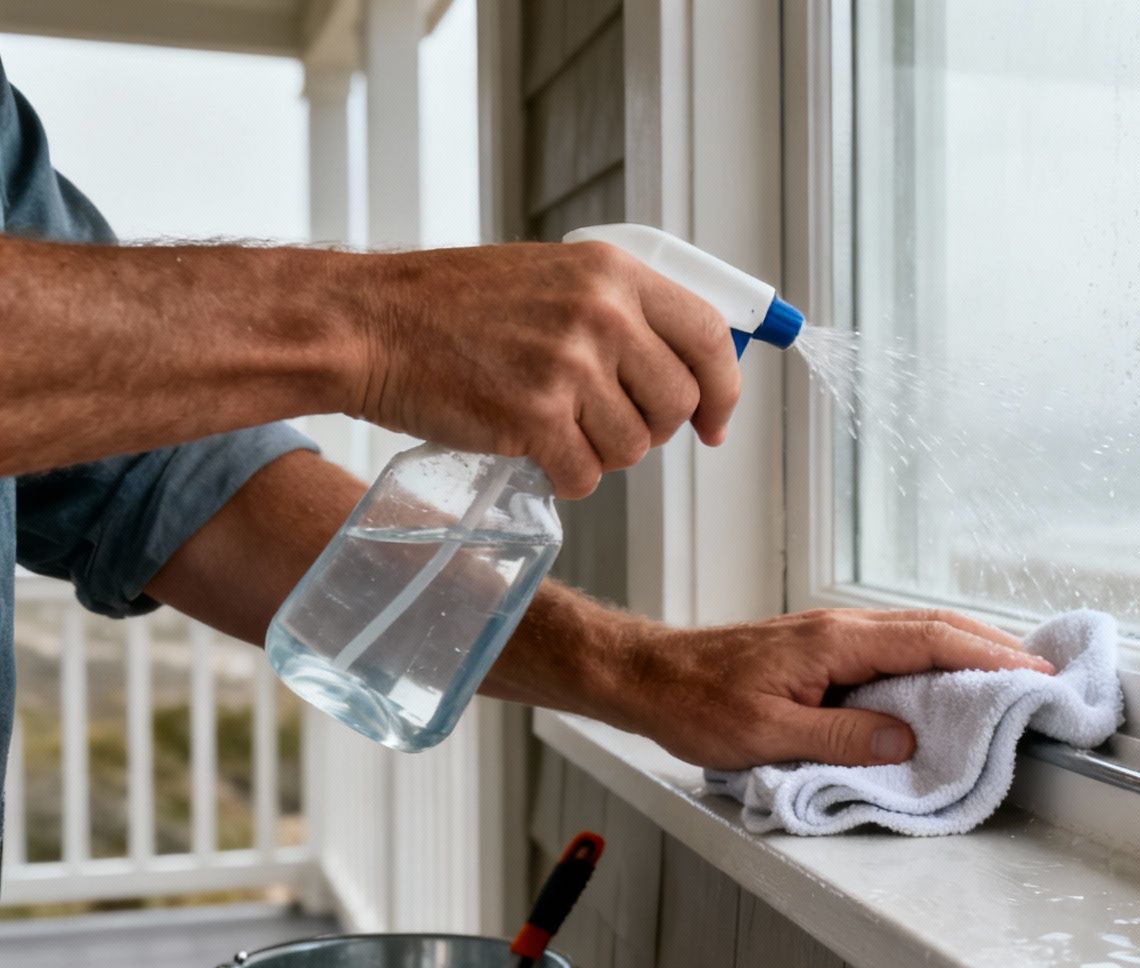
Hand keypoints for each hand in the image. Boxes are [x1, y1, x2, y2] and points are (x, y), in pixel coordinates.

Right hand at [346, 242, 741, 497]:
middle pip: (676, 404)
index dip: (724, 390)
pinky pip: (584, 475)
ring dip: (598, 452)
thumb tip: (689, 373)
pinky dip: (563, 476)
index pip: (708, 337)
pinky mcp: (534, 417)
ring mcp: (569, 367)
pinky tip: (531, 449)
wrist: (370, 324)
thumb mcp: (555, 279)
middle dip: (650, 430)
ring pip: (632, 448)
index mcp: (613, 273)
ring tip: (551, 424)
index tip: (716, 423)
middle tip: (604, 424)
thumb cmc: (455, 307)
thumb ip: (622, 315)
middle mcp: (600, 315)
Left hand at [597, 609, 1055, 770]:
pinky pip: (894, 642)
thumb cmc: (698, 705)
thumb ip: (841, 738)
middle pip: (935, 626)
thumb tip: (907, 741)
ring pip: (917, 630)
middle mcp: (841, 627)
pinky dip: (933, 652)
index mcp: (837, 643)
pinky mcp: (822, 646)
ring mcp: (832, 633)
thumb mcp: (768, 735)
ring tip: (1007, 670)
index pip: (931, 641)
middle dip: (992, 645)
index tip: (1032, 672)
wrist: (650, 676)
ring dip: (966, 646)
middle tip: (1040, 670)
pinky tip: (944, 673)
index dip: (988, 656)